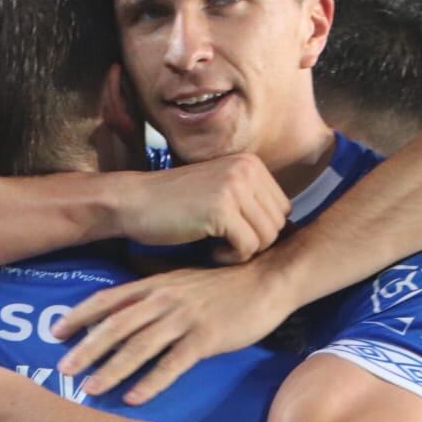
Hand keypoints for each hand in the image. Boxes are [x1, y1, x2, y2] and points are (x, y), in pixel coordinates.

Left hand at [53, 260, 297, 403]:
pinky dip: (151, 382)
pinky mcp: (207, 337)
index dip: (78, 316)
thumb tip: (126, 312)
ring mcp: (185, 318)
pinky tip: (133, 398)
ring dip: (111, 370)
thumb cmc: (225, 284)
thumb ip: (154, 294)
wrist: (268, 280)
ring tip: (90, 389)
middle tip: (61, 369)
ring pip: (139, 347)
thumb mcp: (183, 282)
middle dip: (86, 349)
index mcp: (155, 285)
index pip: (107, 301)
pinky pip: (173, 363)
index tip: (54, 333)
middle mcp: (164, 299)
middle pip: (116, 326)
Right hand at [113, 153, 288, 262]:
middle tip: (225, 244)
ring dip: (244, 252)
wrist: (133, 202)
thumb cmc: (174, 204)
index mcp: (250, 164)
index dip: (260, 230)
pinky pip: (248, 247)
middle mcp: (246, 170)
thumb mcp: (220, 191)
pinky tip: (210, 251)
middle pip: (279, 224)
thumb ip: (250, 202)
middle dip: (255, 243)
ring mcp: (234, 187)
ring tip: (217, 247)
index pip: (282, 209)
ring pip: (267, 238)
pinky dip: (231, 258)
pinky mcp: (221, 209)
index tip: (232, 234)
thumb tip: (288, 231)